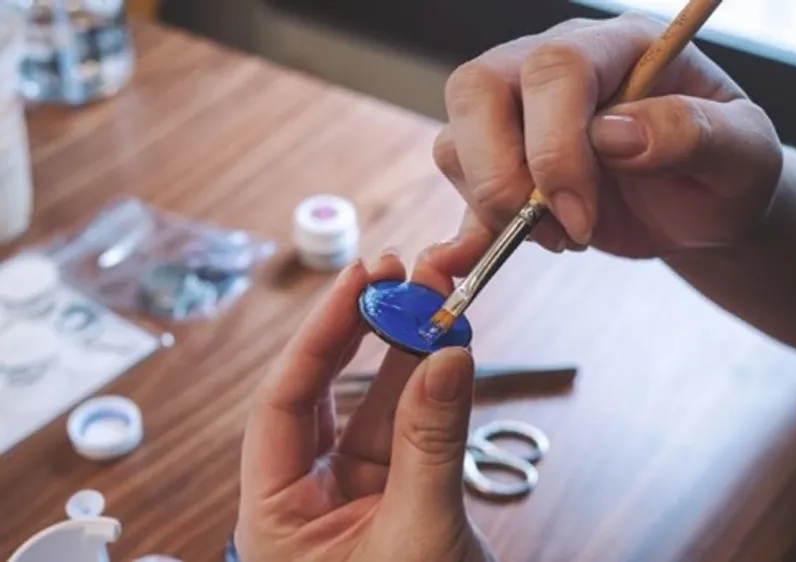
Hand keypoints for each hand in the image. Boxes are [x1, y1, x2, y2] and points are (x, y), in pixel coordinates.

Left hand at [233, 251, 494, 561]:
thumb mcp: (418, 535)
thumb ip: (432, 443)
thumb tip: (448, 357)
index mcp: (273, 521)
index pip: (282, 406)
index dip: (318, 336)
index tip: (355, 282)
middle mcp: (307, 504)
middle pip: (326, 395)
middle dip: (359, 332)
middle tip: (394, 275)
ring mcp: (356, 500)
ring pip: (375, 409)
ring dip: (403, 355)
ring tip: (431, 298)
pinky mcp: (400, 501)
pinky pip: (410, 433)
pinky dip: (430, 393)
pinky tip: (446, 351)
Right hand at [431, 12, 782, 264]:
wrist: (696, 208)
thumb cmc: (722, 175)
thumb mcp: (743, 157)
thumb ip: (693, 134)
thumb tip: (615, 135)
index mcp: (619, 46)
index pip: (556, 69)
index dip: (556, 148)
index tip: (584, 217)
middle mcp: (554, 65)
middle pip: (478, 89)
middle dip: (502, 176)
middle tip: (559, 230)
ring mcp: (517, 109)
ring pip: (456, 138)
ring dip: (493, 205)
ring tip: (560, 235)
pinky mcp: (498, 157)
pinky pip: (457, 182)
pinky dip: (469, 226)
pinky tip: (489, 253)